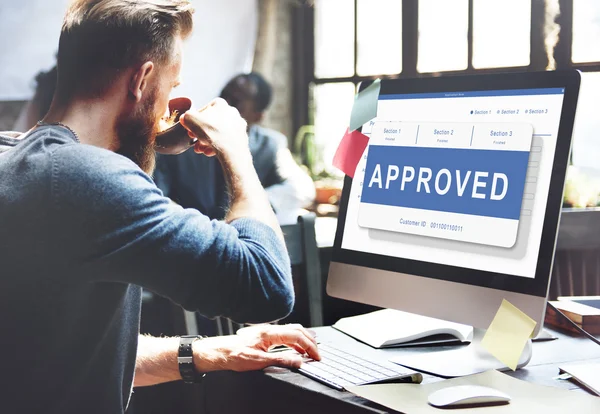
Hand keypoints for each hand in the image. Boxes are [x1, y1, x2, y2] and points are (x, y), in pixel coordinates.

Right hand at [179, 98, 248, 157]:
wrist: (231, 149)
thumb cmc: (211, 132)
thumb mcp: (190, 120)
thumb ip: (186, 116)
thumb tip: (185, 118)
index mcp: (220, 104)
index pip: (203, 110)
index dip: (194, 120)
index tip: (189, 129)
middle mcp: (232, 112)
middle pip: (211, 123)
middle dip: (200, 133)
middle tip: (193, 141)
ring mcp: (238, 125)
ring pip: (218, 133)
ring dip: (207, 142)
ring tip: (200, 149)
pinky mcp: (242, 138)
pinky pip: (226, 141)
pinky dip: (217, 147)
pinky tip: (209, 153)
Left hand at [193, 324, 320, 372]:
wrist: (220, 352)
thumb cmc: (234, 355)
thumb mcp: (259, 362)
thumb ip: (281, 360)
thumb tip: (298, 361)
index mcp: (269, 333)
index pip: (297, 336)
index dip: (309, 346)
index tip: (316, 356)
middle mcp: (269, 329)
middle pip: (297, 330)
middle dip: (310, 341)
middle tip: (317, 354)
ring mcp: (267, 331)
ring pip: (292, 330)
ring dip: (303, 340)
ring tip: (310, 351)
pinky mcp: (265, 335)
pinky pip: (285, 334)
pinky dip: (295, 340)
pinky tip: (296, 349)